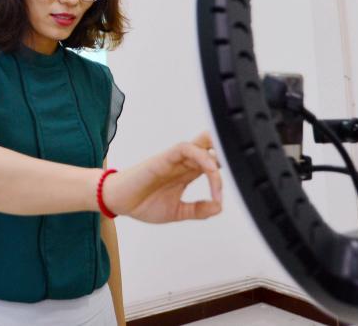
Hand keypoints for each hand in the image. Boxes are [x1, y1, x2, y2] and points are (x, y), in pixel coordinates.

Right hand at [102, 131, 221, 222]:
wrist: (118, 202)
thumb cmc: (142, 203)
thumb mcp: (177, 212)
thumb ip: (197, 209)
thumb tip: (219, 207)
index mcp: (187, 173)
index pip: (212, 161)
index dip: (226, 169)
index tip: (233, 190)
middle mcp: (183, 162)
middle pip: (210, 144)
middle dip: (226, 151)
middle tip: (238, 167)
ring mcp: (175, 158)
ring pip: (202, 144)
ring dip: (216, 158)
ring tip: (221, 180)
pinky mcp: (165, 157)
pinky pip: (186, 148)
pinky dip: (202, 157)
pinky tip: (210, 173)